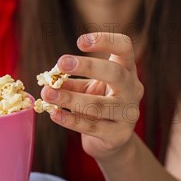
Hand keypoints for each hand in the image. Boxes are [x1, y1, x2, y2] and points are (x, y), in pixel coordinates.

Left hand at [40, 32, 143, 161]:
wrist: (110, 139)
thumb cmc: (97, 103)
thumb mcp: (85, 87)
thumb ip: (69, 80)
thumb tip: (49, 76)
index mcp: (126, 70)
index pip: (125, 48)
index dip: (106, 41)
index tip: (80, 41)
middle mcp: (133, 89)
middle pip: (115, 73)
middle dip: (88, 66)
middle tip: (61, 62)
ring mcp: (129, 113)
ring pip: (98, 105)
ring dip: (69, 98)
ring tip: (47, 93)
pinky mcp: (119, 135)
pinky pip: (91, 127)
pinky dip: (69, 120)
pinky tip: (54, 114)